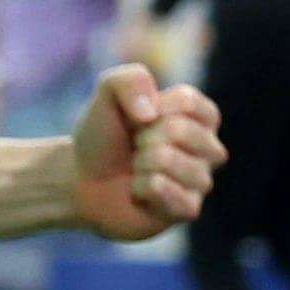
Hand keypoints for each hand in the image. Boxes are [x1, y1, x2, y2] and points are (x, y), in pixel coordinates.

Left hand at [68, 60, 220, 236]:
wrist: (81, 180)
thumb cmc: (103, 137)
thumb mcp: (108, 94)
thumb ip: (129, 80)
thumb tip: (150, 113)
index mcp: (200, 117)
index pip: (188, 101)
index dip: (151, 108)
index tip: (136, 118)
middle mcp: (209, 148)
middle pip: (180, 130)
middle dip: (143, 137)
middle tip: (134, 148)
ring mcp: (201, 180)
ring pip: (169, 160)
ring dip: (139, 162)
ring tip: (135, 169)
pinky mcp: (188, 209)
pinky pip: (166, 190)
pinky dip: (141, 187)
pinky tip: (137, 191)